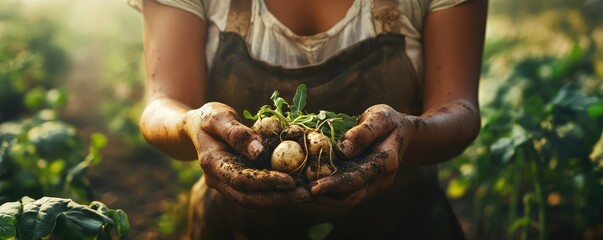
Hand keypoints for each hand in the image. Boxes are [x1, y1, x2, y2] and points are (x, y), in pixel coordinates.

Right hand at [183, 102, 309, 207]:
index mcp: (211, 163)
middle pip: (248, 197)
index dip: (265, 183)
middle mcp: (217, 179)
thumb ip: (236, 133)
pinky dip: (276, 192)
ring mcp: (226, 184)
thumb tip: (259, 151)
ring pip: (253, 199)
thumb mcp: (218, 117)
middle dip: (278, 198)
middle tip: (305, 195)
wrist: (195, 128)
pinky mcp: (236, 183)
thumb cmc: (207, 117)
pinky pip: (256, 192)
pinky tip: (296, 187)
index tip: (290, 181)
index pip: (240, 180)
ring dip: (279, 199)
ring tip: (305, 194)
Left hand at [309, 104, 415, 213]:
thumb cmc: (388, 122)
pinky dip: (325, 198)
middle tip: (297, 196)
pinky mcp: (363, 189)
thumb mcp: (380, 117)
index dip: (333, 185)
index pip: (356, 180)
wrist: (401, 133)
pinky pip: (343, 200)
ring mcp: (372, 188)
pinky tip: (306, 191)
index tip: (312, 188)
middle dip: (322, 200)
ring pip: (344, 204)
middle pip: (349, 199)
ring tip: (298, 196)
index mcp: (385, 164)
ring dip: (321, 203)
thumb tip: (342, 150)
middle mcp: (380, 182)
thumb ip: (363, 133)